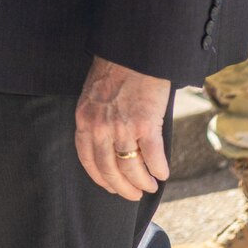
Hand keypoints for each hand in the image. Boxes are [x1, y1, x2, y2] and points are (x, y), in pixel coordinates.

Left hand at [73, 55, 171, 201]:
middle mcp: (100, 127)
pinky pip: (153, 157)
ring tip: (150, 185)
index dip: (101, 179)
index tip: (111, 187)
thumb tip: (108, 146)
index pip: (88, 160)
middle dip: (123, 188)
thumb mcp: (93, 96)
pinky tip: (163, 173)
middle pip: (109, 170)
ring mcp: (122, 127)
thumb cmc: (115, 71)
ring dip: (142, 182)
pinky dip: (159, 169)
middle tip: (133, 195)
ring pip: (131, 168)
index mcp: (84, 120)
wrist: (133, 52)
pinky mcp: (146, 124)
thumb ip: (96, 120)